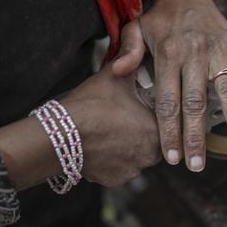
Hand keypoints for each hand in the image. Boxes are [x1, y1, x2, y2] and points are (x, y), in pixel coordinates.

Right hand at [60, 62, 160, 186]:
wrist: (61, 135)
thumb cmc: (91, 104)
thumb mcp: (115, 76)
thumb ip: (133, 60)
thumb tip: (141, 47)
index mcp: (156, 130)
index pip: (165, 122)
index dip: (151, 112)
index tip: (139, 106)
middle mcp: (149, 155)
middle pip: (153, 141)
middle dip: (141, 131)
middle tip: (124, 118)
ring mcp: (131, 171)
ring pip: (136, 156)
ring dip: (128, 147)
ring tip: (110, 132)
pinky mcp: (114, 180)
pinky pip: (119, 169)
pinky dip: (113, 160)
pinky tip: (101, 146)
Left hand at [111, 0, 226, 171]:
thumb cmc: (158, 18)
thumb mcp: (135, 29)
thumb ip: (127, 50)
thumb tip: (118, 72)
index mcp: (169, 53)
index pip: (168, 100)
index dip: (169, 131)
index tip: (172, 157)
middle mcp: (195, 53)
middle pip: (196, 102)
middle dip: (196, 137)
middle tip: (198, 165)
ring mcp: (220, 49)